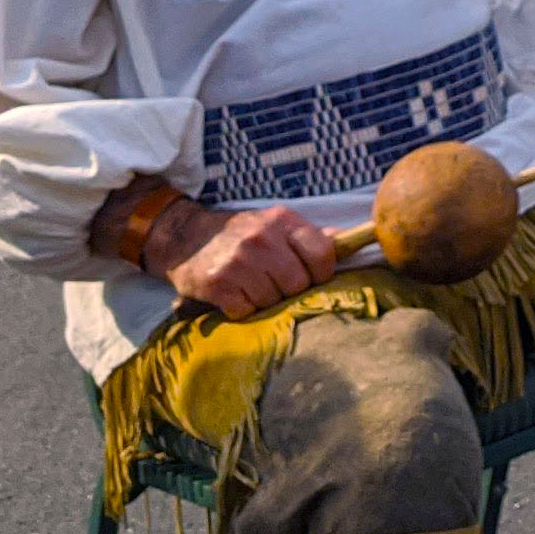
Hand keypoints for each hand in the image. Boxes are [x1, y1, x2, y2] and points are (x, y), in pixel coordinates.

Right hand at [159, 199, 336, 317]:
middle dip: (291, 291)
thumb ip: (309, 236)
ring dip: (266, 302)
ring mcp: (239, 261)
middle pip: (299, 283)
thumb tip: (348, 241)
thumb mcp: (274, 224)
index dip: (322, 273)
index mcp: (282, 221)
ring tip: (253, 288)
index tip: (312, 278)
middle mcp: (262, 239)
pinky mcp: (218, 284)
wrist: (186, 237)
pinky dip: (243, 310)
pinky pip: (246, 311)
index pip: (322, 253)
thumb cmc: (239, 233)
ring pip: (273, 300)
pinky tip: (235, 296)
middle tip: (276, 285)